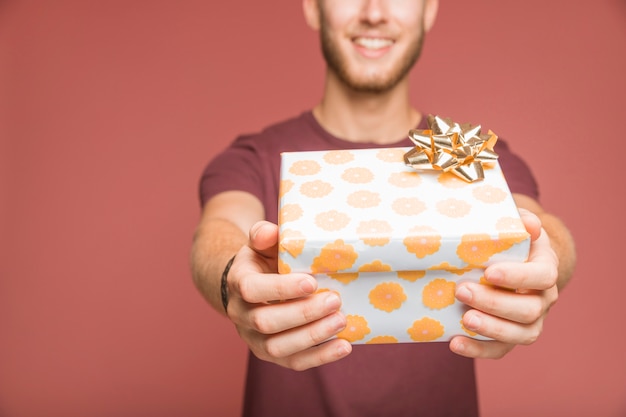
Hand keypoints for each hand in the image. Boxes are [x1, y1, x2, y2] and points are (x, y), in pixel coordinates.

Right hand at [225, 221, 351, 369]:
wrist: (250, 286)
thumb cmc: (263, 260)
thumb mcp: (261, 243)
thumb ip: (264, 234)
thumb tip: (270, 232)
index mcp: (238, 282)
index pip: (252, 289)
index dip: (282, 289)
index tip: (312, 282)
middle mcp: (240, 315)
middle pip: (266, 322)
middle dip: (303, 313)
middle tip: (334, 300)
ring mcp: (254, 338)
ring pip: (278, 347)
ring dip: (312, 337)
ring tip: (341, 321)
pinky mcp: (270, 354)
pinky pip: (293, 362)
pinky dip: (320, 357)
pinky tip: (343, 346)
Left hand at [449, 209, 558, 358]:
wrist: (515, 262)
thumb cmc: (511, 242)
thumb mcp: (516, 226)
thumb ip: (521, 222)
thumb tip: (529, 224)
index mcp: (545, 269)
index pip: (542, 277)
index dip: (517, 277)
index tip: (489, 272)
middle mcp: (543, 299)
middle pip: (529, 309)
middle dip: (495, 303)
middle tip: (462, 291)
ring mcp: (530, 321)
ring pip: (520, 334)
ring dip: (491, 328)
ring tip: (465, 319)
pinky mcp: (511, 336)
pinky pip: (500, 350)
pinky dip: (478, 350)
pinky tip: (455, 343)